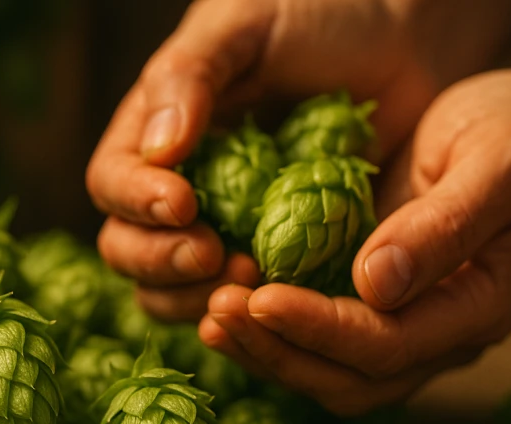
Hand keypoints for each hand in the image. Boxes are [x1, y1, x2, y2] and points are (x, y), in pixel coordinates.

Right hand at [87, 0, 510, 321]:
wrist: (397, 42)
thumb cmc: (313, 16)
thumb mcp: (244, 24)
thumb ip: (191, 75)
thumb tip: (158, 150)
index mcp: (155, 135)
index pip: (112, 184)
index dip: (136, 203)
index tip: (183, 204)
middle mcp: (178, 190)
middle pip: (129, 250)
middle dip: (163, 262)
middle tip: (216, 255)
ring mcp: (224, 229)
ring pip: (173, 291)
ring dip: (199, 297)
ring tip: (250, 277)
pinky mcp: (275, 257)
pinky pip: (246, 299)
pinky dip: (254, 308)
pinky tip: (286, 296)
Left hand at [201, 70, 510, 414]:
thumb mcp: (499, 163)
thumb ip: (446, 225)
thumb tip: (376, 284)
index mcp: (478, 308)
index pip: (389, 345)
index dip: (321, 330)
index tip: (259, 297)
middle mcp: (439, 335)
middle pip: (351, 380)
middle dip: (280, 352)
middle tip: (216, 312)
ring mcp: (405, 328)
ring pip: (328, 375)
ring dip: (266, 352)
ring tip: (209, 317)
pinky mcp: (373, 310)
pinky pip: (317, 345)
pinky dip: (270, 334)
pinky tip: (226, 307)